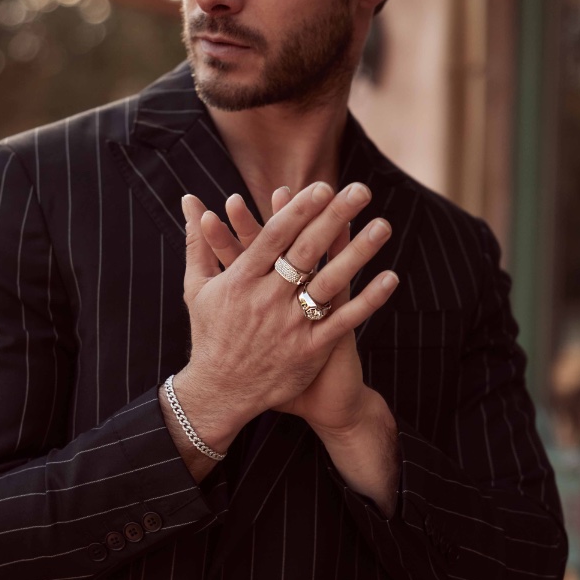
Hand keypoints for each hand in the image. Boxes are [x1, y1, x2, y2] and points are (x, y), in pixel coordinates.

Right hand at [193, 185, 397, 437]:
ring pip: (329, 282)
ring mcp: (290, 325)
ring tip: (383, 225)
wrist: (219, 393)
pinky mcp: (309, 350)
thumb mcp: (197, 287)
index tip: (322, 186)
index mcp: (241, 280)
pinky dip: (367, 300)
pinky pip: (343, 321)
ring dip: (358, 253)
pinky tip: (390, 278)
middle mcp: (267, 299)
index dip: (299, 210)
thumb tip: (189, 200)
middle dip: (333, 217)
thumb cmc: (209, 335)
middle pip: (305, 251)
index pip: (274, 237)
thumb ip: (198, 242)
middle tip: (360, 190)